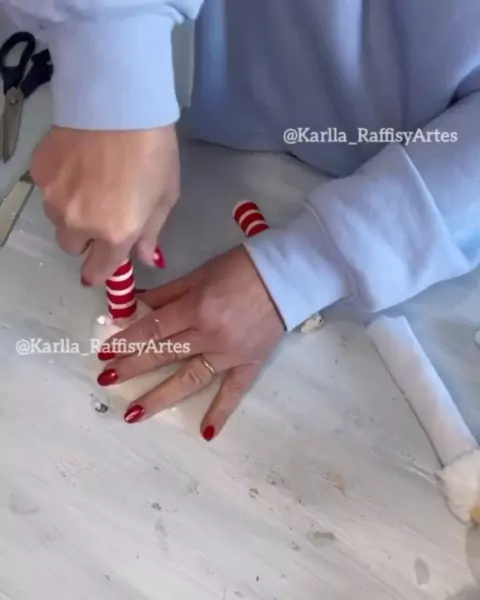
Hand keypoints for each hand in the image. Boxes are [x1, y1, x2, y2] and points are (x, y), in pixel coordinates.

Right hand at [31, 125, 178, 283]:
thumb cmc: (153, 152)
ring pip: (57, 220)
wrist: (119, 102)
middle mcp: (79, 224)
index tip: (101, 267)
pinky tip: (78, 165)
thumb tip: (145, 260)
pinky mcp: (40, 173)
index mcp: (115, 234)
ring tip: (91, 184)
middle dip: (86, 239)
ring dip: (72, 213)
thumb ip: (151, 234)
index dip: (101, 272)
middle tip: (102, 214)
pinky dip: (61, 187)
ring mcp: (54, 198)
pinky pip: (48, 192)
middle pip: (72, 247)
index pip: (99, 271)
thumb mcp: (165, 197)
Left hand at [99, 247, 285, 438]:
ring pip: (190, 378)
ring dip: (160, 396)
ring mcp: (230, 354)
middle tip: (107, 379)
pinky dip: (221, 411)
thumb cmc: (244, 267)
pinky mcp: (250, 363)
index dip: (126, 341)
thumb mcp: (202, 272)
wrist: (290, 276)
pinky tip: (206, 433)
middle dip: (132, 367)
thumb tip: (137, 306)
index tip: (105, 354)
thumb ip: (169, 292)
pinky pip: (234, 391)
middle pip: (164, 354)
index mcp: (197, 308)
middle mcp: (210, 335)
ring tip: (133, 413)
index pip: (153, 329)